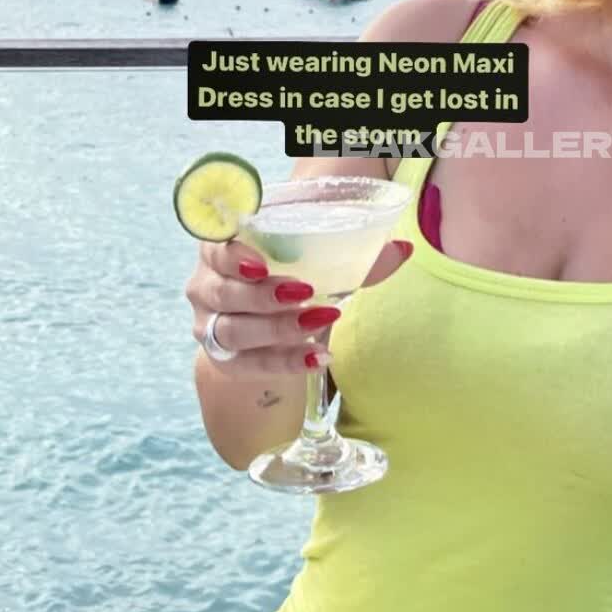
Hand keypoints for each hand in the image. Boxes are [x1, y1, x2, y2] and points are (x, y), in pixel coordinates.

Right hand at [184, 237, 412, 378]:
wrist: (274, 309)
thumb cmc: (294, 269)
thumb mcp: (319, 256)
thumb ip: (359, 253)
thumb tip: (405, 248)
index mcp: (221, 247)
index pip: (215, 249)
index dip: (234, 257)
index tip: (263, 265)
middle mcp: (205, 285)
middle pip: (224, 294)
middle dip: (264, 296)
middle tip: (306, 294)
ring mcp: (209, 323)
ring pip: (232, 331)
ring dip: (276, 329)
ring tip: (317, 326)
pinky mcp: (222, 358)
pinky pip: (246, 365)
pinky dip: (282, 362)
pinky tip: (316, 358)